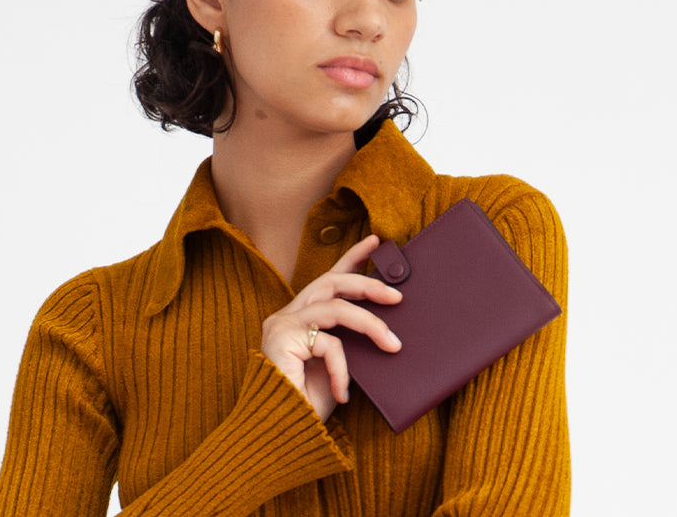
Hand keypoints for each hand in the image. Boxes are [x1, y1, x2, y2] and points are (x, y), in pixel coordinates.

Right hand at [260, 234, 402, 420]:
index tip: (377, 242)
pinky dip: (343, 369)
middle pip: (332, 282)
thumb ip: (352, 344)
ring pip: (335, 306)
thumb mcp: (339, 367)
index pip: (330, 280)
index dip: (353, 258)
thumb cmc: (308, 406)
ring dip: (369, 323)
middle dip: (368, 284)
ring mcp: (283, 324)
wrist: (279, 434)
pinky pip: (329, 343)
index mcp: (300, 319)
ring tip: (393, 344)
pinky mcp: (282, 337)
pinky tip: (342, 393)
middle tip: (397, 295)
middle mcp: (288, 315)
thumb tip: (388, 329)